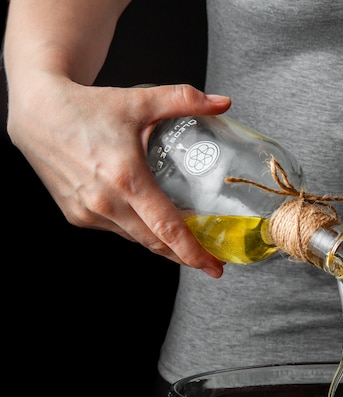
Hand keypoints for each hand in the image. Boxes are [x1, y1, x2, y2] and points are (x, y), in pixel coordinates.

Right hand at [7, 81, 231, 276]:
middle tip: (210, 262)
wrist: (37, 111)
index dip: (192, 252)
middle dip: (186, 257)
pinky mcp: (76, 216)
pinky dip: (136, 229)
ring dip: (161, 243)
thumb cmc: (86, 107)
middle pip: (155, 242)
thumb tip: (223, 103)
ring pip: (136, 238)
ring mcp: (88, 213)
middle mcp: (105, 202)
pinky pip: (116, 230)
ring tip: (184, 242)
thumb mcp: (140, 101)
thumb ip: (184, 100)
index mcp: (126, 178)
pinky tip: (147, 221)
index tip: (214, 266)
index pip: (167, 228)